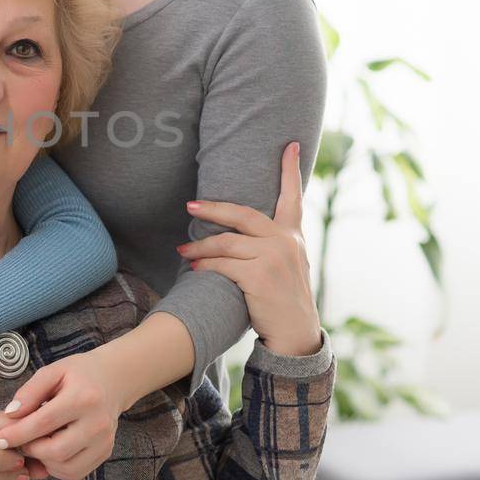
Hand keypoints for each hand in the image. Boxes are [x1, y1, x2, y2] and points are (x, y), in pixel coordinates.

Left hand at [0, 348, 130, 479]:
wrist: (113, 380)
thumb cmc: (78, 374)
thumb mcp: (52, 371)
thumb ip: (29, 392)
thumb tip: (10, 414)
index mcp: (84, 397)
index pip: (44, 423)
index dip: (17, 434)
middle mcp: (98, 423)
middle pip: (56, 451)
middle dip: (30, 450)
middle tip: (19, 441)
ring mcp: (104, 441)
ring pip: (66, 467)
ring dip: (43, 462)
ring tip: (35, 445)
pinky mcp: (106, 452)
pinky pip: (76, 472)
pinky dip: (57, 468)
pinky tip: (50, 452)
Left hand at [179, 142, 322, 356]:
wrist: (295, 335)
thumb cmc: (283, 300)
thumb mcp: (287, 266)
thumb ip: (271, 244)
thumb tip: (237, 233)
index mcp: (292, 236)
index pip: (293, 198)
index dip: (290, 170)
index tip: (289, 145)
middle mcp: (285, 242)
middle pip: (242, 215)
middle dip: (213, 209)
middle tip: (190, 207)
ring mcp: (273, 258)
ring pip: (226, 243)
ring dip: (200, 247)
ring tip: (183, 251)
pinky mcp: (259, 277)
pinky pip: (223, 265)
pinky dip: (206, 266)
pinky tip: (195, 269)